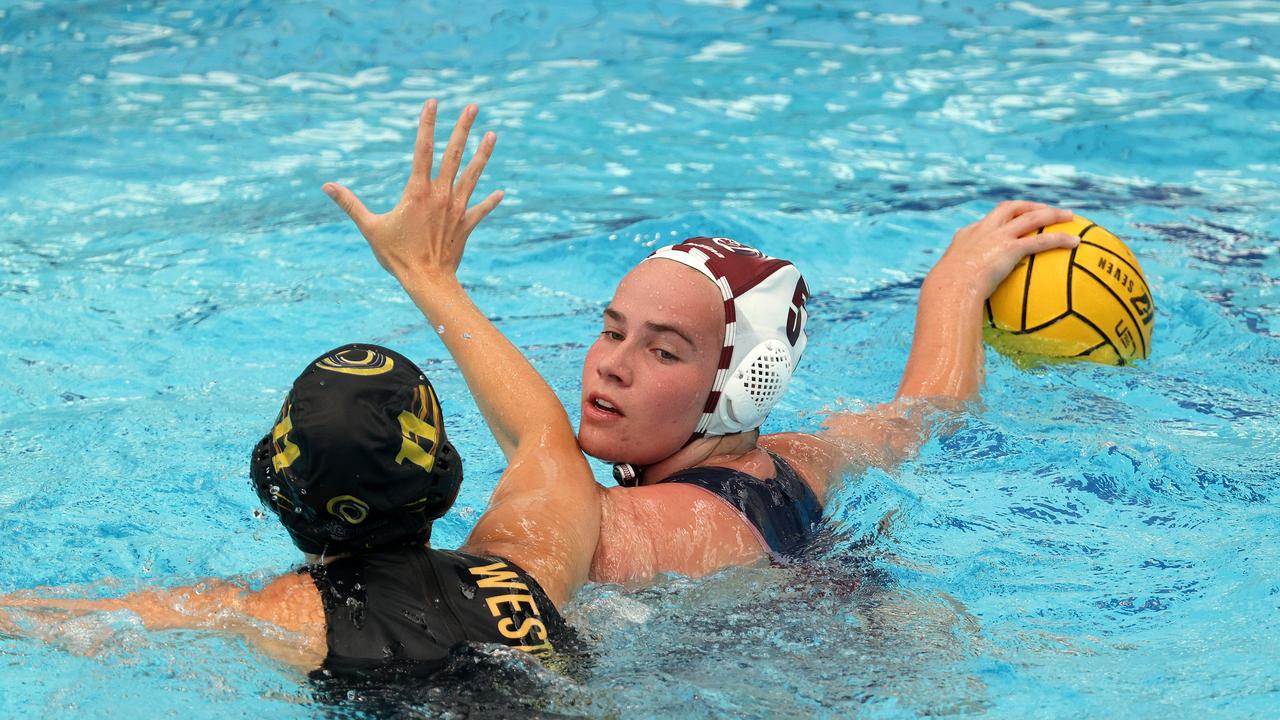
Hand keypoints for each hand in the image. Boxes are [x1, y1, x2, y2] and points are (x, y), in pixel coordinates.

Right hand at [323, 100, 503, 282]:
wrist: (427, 281)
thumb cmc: (397, 256)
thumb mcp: (370, 228)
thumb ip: (350, 204)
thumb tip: (326, 186)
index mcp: (418, 191)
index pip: (423, 149)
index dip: (428, 124)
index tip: (433, 102)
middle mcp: (441, 194)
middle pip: (454, 154)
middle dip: (463, 128)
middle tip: (474, 107)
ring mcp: (456, 208)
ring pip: (473, 175)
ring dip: (483, 154)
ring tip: (493, 134)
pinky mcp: (466, 225)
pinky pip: (481, 210)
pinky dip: (490, 201)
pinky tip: (500, 193)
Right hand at [931, 201, 1077, 298]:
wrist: (948, 286)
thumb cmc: (945, 293)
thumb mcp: (950, 289)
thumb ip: (961, 292)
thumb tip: (963, 313)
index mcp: (966, 237)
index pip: (984, 223)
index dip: (998, 221)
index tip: (1007, 224)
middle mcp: (983, 230)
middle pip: (1008, 208)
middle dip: (1027, 206)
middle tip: (1042, 209)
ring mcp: (997, 236)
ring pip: (1030, 216)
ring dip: (1051, 214)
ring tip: (1069, 215)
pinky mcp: (1010, 247)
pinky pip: (1041, 240)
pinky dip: (1060, 238)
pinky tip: (1074, 242)